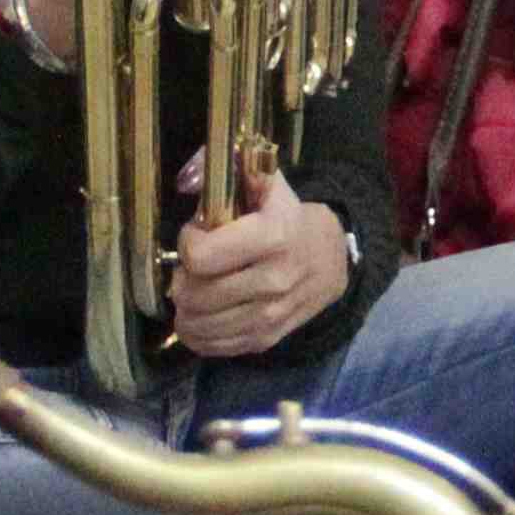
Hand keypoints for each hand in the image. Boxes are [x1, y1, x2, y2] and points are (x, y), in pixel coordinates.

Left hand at [163, 146, 355, 358]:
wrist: (332, 258)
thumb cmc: (288, 216)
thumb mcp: (266, 181)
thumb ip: (227, 168)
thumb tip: (186, 180)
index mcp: (272, 237)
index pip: (200, 256)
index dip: (188, 243)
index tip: (199, 234)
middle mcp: (274, 280)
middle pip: (194, 295)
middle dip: (182, 279)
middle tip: (194, 268)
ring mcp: (271, 315)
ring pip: (199, 325)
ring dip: (186, 310)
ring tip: (194, 291)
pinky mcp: (267, 338)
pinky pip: (215, 347)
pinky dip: (199, 334)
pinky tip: (202, 316)